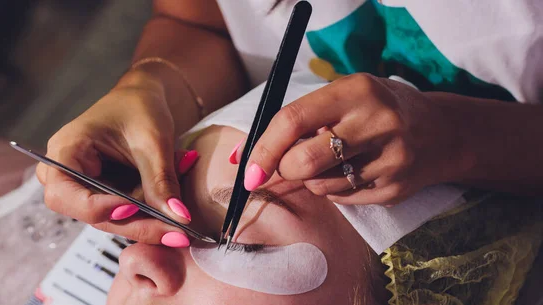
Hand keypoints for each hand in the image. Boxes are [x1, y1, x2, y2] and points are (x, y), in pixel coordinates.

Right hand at [37, 75, 198, 246]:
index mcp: (65, 152)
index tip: (133, 208)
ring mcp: (86, 187)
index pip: (64, 195)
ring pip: (111, 220)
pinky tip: (175, 213)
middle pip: (90, 215)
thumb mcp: (153, 141)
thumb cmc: (140, 107)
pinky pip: (124, 215)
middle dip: (134, 224)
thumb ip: (161, 180)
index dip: (97, 207)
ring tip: (182, 221)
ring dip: (147, 222)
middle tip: (174, 232)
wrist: (144, 99)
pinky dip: (150, 215)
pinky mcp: (105, 195)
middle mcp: (67, 174)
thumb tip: (178, 218)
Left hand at [235, 73, 462, 205]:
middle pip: (305, 161)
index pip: (293, 120)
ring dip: (312, 179)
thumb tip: (244, 156)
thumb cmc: (377, 109)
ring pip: (321, 186)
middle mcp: (377, 122)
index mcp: (356, 90)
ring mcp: (390, 159)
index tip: (249, 171)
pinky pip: (342, 199)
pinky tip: (356, 171)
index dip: (264, 149)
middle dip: (285, 170)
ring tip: (334, 160)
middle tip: (290, 164)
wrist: (442, 132)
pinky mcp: (396, 188)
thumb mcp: (344, 96)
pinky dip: (335, 189)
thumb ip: (300, 120)